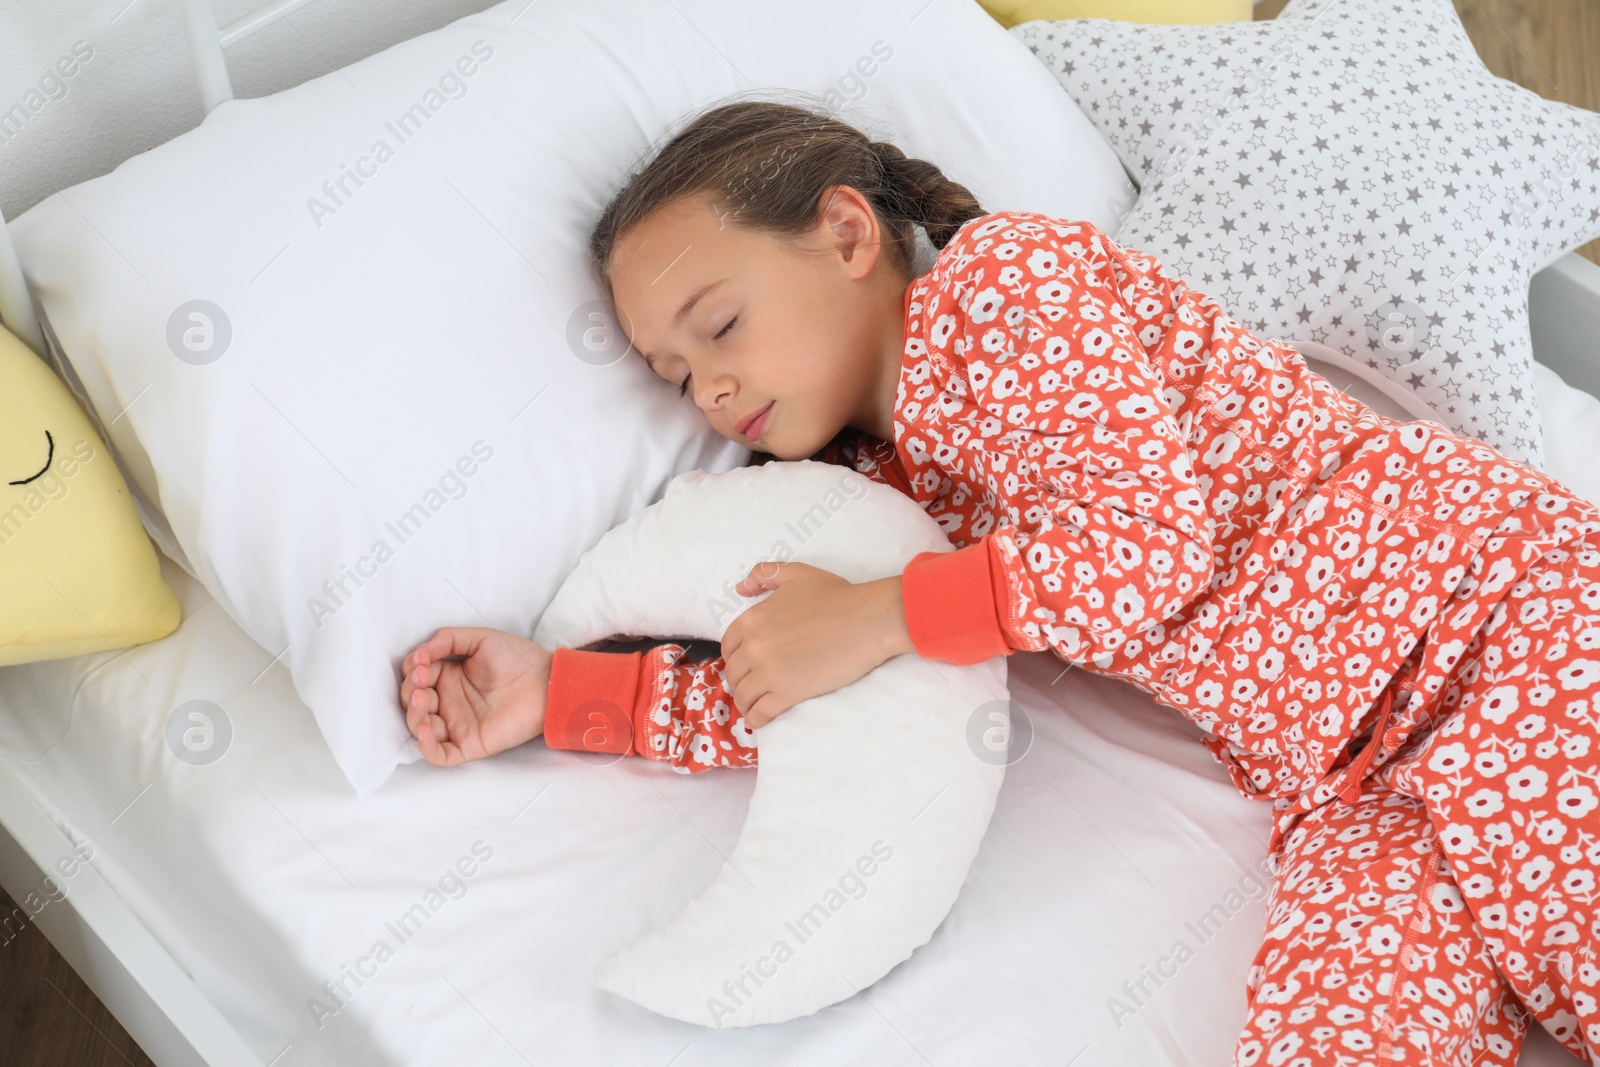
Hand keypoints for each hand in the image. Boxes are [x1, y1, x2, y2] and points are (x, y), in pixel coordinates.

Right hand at [399, 627, 552, 766]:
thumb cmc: (518, 658)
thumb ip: (448, 639)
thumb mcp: (481, 639)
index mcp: (449, 678)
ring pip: (421, 729)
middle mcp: (449, 702)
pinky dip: (426, 747)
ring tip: (423, 699)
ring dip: (414, 716)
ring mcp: (457, 724)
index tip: (420, 662)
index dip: (412, 671)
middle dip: (410, 692)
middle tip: (421, 680)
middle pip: (414, 704)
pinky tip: (425, 731)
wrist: (547, 681)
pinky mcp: (469, 743)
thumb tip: (418, 653)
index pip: (417, 678)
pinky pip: (440, 754)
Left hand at [723, 563, 912, 728]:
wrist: (868, 621)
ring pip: (742, 696)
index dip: (736, 658)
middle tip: (756, 685)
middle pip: (734, 674)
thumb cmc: (837, 596)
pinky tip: (762, 718)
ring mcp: (769, 671)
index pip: (728, 647)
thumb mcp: (797, 574)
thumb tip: (740, 589)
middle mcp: (754, 646)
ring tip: (758, 703)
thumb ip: (764, 574)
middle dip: (742, 681)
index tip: (748, 665)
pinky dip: (757, 719)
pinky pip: (759, 714)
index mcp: (752, 619)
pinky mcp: (788, 693)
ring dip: (747, 702)